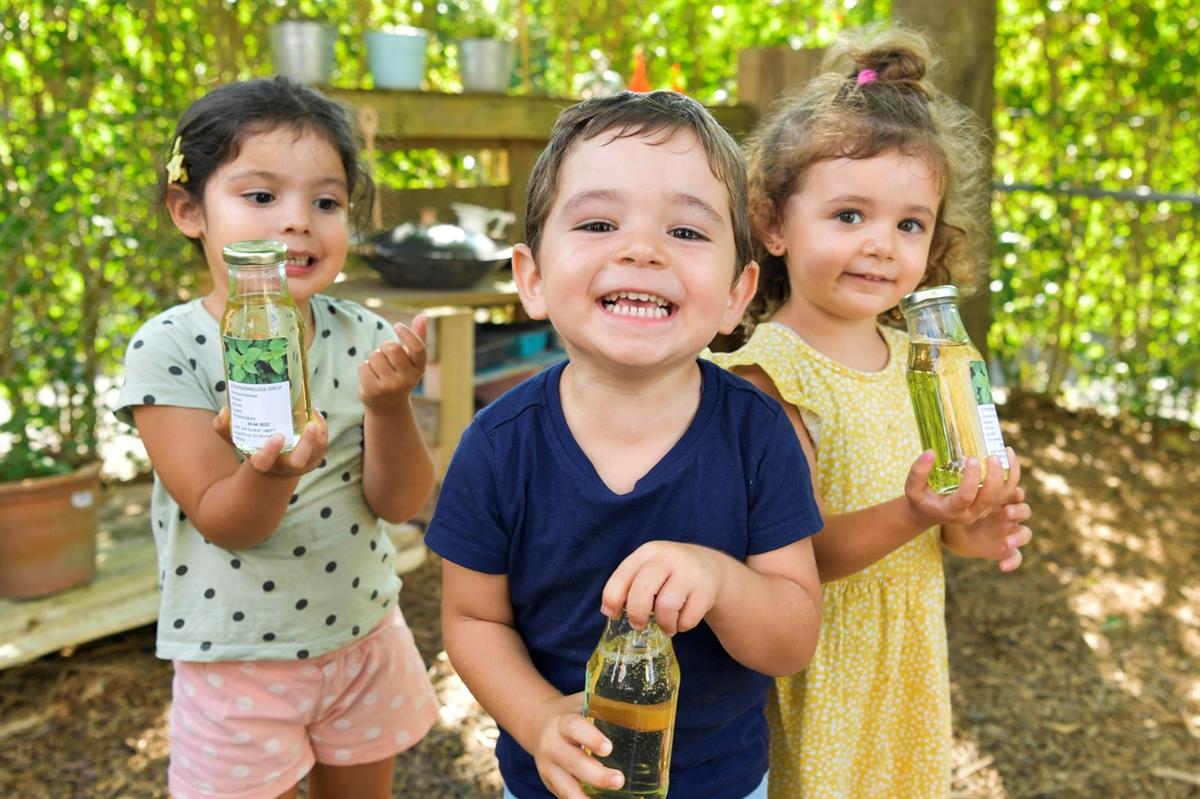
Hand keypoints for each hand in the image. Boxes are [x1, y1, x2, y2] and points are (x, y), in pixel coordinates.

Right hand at [212, 405, 328, 475]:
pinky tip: (314, 413)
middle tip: (309, 426)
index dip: (270, 452)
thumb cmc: (254, 448)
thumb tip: (225, 411)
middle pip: (298, 461)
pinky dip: (322, 429)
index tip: (276, 437)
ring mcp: (302, 463)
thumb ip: (226, 428)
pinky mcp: (315, 457)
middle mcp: (285, 466)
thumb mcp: (238, 440)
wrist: (274, 467)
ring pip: (315, 453)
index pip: (264, 463)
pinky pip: (322, 444)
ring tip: (314, 415)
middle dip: (305, 445)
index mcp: (264, 464)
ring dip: (318, 436)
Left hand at [359, 315, 426, 412]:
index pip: (417, 347)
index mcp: (419, 369)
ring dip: (374, 359)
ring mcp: (390, 387)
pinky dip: (364, 368)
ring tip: (379, 371)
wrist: (388, 406)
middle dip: (385, 347)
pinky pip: (363, 366)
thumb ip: (417, 337)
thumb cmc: (401, 375)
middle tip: (387, 358)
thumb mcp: (411, 359)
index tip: (397, 325)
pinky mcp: (373, 392)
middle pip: (392, 347)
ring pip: (375, 355)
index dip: (407, 333)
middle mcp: (407, 380)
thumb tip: (423, 316)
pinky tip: (371, 378)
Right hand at [530, 692, 623, 798]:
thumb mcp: (582, 703)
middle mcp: (552, 745)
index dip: (591, 738)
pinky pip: (565, 796)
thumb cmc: (571, 713)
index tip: (608, 748)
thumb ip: (604, 705)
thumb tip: (640, 707)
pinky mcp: (551, 784)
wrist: (538, 724)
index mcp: (562, 721)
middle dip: (596, 774)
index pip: (574, 727)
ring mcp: (549, 768)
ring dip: (585, 797)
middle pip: (572, 762)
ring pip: (565, 786)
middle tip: (619, 780)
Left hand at [602, 541, 723, 634]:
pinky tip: (681, 621)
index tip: (612, 614)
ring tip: (665, 626)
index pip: (622, 576)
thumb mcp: (649, 569)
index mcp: (648, 553)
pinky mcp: (706, 589)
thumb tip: (608, 611)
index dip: (612, 599)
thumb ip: (629, 585)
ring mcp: (689, 572)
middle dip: (636, 614)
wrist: (709, 566)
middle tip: (638, 625)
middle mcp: (668, 558)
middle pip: (643, 590)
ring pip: (666, 606)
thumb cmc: (669, 573)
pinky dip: (682, 626)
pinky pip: (688, 618)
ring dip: (663, 624)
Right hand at [904, 447, 1021, 530]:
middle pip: (989, 498)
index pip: (966, 497)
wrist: (928, 512)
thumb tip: (930, 452)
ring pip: (1003, 495)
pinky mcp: (990, 504)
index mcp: (952, 511)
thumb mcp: (912, 488)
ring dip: (1009, 475)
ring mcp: (983, 511)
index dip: (971, 479)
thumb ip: (918, 472)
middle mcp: (971, 514)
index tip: (971, 459)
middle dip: (994, 477)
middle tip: (992, 456)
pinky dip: (1012, 474)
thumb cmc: (920, 498)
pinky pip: (1007, 492)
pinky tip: (1009, 456)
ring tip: (1006, 451)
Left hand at [942, 485, 1033, 571]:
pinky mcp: (1006, 550)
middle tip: (1006, 512)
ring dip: (1019, 537)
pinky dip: (1013, 562)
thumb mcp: (960, 502)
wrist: (956, 533)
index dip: (1017, 493)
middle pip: (1024, 511)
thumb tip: (953, 482)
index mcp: (1001, 500)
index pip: (1016, 493)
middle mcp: (1009, 515)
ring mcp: (1009, 532)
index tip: (1012, 492)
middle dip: (1019, 511)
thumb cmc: (959, 511)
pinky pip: (1016, 556)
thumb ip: (962, 494)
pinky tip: (1003, 567)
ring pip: (1025, 533)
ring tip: (1007, 542)